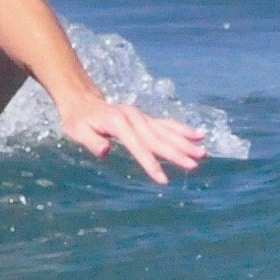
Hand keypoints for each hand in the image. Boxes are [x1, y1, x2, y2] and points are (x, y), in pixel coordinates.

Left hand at [51, 90, 209, 184]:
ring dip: (185, 142)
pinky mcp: (145, 118)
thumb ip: (91, 141)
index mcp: (118, 123)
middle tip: (194, 164)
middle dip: (176, 153)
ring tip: (203, 152)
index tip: (162, 179)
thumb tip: (104, 151)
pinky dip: (182, 130)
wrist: (81, 100)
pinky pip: (167, 124)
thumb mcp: (77, 131)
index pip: (138, 146)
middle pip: (158, 138)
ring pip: (166, 130)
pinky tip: (198, 135)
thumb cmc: (78, 120)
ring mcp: (141, 116)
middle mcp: (133, 117)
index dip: (150, 163)